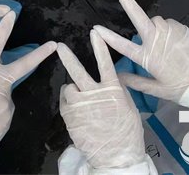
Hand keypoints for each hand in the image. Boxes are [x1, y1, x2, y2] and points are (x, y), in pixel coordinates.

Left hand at [58, 32, 145, 169]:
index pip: (105, 62)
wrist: (116, 155)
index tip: (94, 32)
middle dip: (68, 57)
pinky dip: (68, 103)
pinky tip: (75, 110)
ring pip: (69, 88)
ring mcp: (80, 106)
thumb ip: (118, 89)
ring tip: (78, 98)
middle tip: (60, 47)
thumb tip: (114, 77)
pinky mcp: (71, 118)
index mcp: (112, 89)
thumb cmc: (126, 131)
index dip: (100, 46)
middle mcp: (94, 94)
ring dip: (71, 90)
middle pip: (78, 71)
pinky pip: (65, 104)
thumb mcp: (128, 106)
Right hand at [95, 0, 188, 102]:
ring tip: (162, 42)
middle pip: (139, 19)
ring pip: (156, 20)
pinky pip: (169, 23)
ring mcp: (170, 32)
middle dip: (130, 5)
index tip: (97, 29)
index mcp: (148, 57)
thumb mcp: (156, 89)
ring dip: (154, 26)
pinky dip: (168, 29)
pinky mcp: (182, 28)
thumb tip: (118, 76)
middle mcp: (157, 41)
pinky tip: (174, 42)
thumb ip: (135, 81)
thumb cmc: (180, 87)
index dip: (108, 37)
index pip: (123, 45)